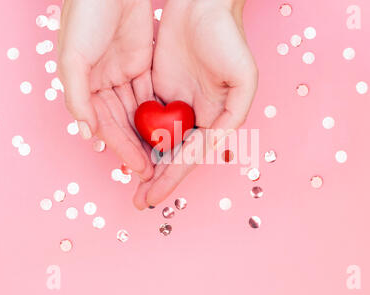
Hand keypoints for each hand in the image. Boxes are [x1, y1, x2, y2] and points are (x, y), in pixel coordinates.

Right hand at [58, 0, 154, 179]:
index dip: (121, 149)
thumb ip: (78, 96)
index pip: (105, 125)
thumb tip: (85, 132)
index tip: (138, 169)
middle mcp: (102, 83)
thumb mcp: (73, 57)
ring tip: (164, 157)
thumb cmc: (85, 15)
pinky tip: (170, 129)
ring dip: (149, 134)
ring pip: (138, 112)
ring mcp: (123, 74)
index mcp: (83, 85)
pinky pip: (151, 93)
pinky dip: (158, 112)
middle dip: (137, 147)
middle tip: (153, 170)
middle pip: (123, 123)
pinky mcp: (141, 63)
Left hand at [133, 0, 257, 208]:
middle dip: (158, 179)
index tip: (153, 197)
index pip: (192, 156)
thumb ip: (233, 115)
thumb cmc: (228, 38)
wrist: (202, 4)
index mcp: (217, 120)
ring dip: (147, 164)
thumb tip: (215, 147)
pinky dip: (138, 138)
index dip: (172, 178)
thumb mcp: (243, 79)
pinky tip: (127, 153)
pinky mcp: (159, 90)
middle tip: (140, 201)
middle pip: (175, 155)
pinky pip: (147, 120)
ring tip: (132, 185)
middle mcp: (197, 117)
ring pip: (159, 142)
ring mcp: (177, 105)